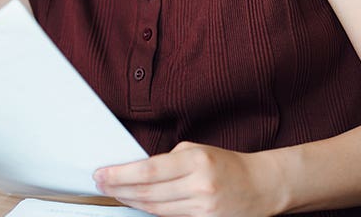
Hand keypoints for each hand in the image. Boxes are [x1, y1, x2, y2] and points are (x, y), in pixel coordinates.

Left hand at [93, 142, 280, 216]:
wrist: (260, 187)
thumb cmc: (225, 164)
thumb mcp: (197, 151)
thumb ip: (168, 160)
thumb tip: (136, 169)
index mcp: (196, 161)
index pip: (149, 170)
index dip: (120, 175)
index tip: (102, 174)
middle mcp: (200, 186)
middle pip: (148, 193)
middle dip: (119, 189)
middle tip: (100, 184)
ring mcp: (203, 208)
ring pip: (155, 209)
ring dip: (130, 202)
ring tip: (115, 194)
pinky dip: (151, 211)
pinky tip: (138, 204)